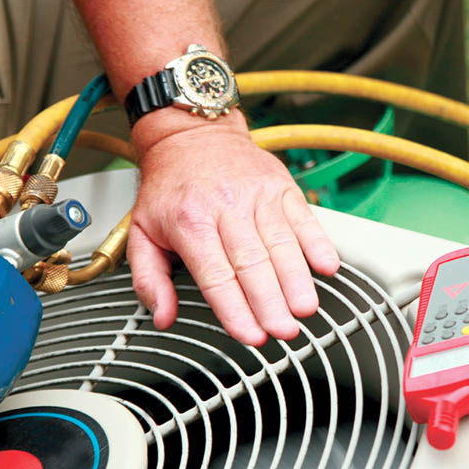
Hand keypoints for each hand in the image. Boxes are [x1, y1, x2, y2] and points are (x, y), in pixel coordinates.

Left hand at [128, 109, 339, 345]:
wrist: (190, 133)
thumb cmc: (169, 186)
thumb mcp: (141, 230)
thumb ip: (149, 278)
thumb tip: (162, 316)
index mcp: (190, 221)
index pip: (216, 275)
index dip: (235, 309)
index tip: (250, 335)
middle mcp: (226, 206)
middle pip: (253, 264)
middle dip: (271, 303)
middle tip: (283, 331)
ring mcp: (257, 195)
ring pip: (282, 244)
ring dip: (297, 280)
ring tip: (305, 309)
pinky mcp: (281, 187)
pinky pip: (304, 218)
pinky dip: (318, 243)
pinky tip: (327, 267)